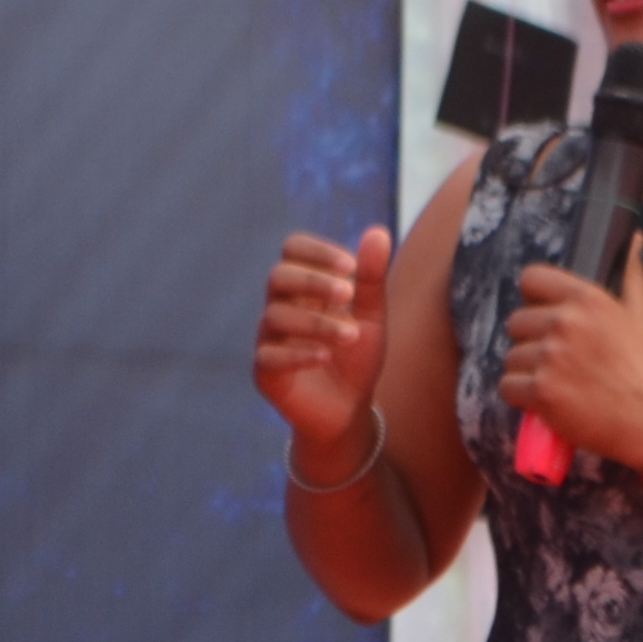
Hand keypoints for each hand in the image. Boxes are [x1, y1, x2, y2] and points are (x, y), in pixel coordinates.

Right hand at [256, 228, 389, 466]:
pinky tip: (325, 356)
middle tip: (348, 293)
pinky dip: (298, 353)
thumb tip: (378, 231)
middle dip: (313, 281)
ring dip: (317, 322)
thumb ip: (371, 277)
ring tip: (350, 336)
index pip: (293, 249)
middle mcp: (280, 307)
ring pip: (276, 316)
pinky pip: (269, 355)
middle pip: (278, 276)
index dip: (317, 251)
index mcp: (304, 287)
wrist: (348, 410)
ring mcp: (269, 339)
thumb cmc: (356, 358)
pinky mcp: (265, 371)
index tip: (350, 266)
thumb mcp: (371, 315)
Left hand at [498, 259, 642, 469]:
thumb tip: (632, 239)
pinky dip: (522, 396)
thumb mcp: (639, 313)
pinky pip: (507, 386)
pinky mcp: (540, 390)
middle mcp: (565, 322)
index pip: (531, 278)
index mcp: (586, 298)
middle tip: (557, 358)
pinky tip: (547, 399)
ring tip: (558, 381)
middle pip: (516, 321)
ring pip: (511, 357)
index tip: (543, 314)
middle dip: (531, 341)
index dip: (533, 297)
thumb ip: (628, 274)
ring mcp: (550, 357)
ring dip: (527, 371)